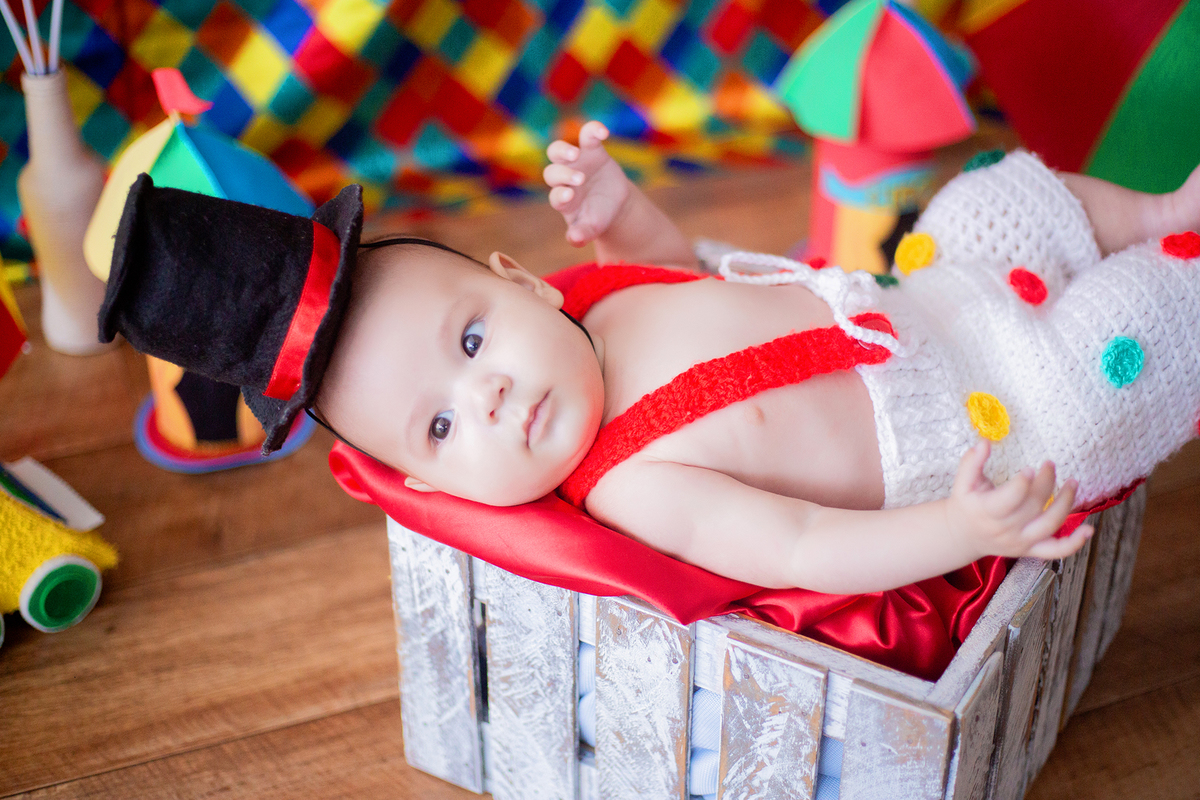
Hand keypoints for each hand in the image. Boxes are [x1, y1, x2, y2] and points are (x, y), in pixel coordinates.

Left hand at [543, 121, 631, 246]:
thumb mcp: (592, 228)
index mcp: (563, 200)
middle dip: (563, 174)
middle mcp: (563, 179)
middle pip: (552, 173)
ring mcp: (575, 162)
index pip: (555, 197)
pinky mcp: (591, 149)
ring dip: (563, 150)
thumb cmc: (598, 217)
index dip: (559, 195)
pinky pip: (587, 135)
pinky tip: (603, 132)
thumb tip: (575, 240)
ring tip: (575, 154)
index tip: (568, 196)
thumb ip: (582, 234)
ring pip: (557, 151)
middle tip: (579, 179)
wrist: (613, 202)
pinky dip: (593, 130)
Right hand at [947, 440, 1092, 559]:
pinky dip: (1075, 543)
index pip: (1009, 498)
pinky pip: (1056, 551)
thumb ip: (972, 462)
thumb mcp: (962, 482)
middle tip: (1050, 464)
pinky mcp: (1030, 550)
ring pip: (1050, 526)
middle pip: (1033, 506)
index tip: (1031, 469)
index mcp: (987, 511)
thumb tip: (985, 442)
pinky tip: (1089, 530)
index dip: (1023, 483)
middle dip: (1046, 483)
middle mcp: (1005, 529)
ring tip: (1072, 483)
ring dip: (1066, 504)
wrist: (962, 536)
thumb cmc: (965, 505)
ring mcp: (1020, 542)